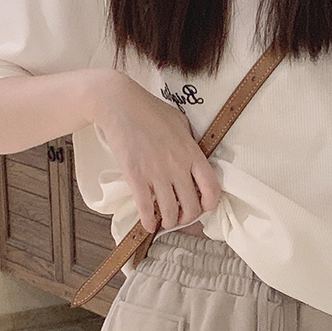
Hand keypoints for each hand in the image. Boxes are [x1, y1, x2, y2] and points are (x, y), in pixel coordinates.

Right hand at [93, 73, 221, 233]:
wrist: (119, 104)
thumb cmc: (150, 109)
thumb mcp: (180, 121)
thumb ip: (190, 141)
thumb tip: (194, 154)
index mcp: (192, 153)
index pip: (212, 188)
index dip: (211, 204)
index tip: (205, 206)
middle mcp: (178, 167)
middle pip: (192, 206)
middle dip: (188, 217)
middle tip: (182, 216)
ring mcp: (157, 174)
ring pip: (170, 212)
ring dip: (169, 221)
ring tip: (166, 221)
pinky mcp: (136, 177)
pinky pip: (145, 208)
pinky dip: (148, 221)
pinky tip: (148, 225)